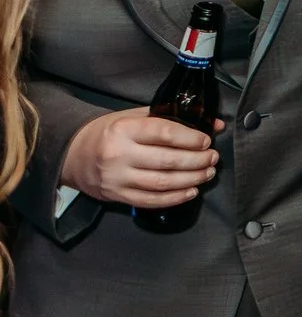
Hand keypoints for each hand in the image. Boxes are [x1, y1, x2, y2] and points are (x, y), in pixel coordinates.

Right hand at [60, 107, 218, 209]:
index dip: (191, 139)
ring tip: (207, 173)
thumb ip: (171, 117)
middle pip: (167, 161)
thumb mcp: (134, 116)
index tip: (206, 141)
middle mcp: (119, 154)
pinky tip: (191, 191)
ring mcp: (117, 178)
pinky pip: (151, 200)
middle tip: (212, 158)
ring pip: (162, 183)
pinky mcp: (117, 195)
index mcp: (124, 129)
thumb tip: (213, 123)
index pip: (165, 133)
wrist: (72, 154)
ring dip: (191, 179)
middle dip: (197, 160)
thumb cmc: (108, 132)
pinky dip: (175, 198)